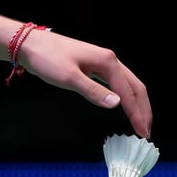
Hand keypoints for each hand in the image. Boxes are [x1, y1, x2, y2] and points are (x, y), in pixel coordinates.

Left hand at [17, 30, 152, 137]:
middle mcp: (110, 60)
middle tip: (146, 131)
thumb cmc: (47, 58)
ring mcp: (103, 63)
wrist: (30, 44)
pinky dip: (125, 96)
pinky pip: (118, 83)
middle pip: (136, 87)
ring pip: (129, 84)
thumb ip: (93, 91)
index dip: (137, 114)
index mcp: (107, 62)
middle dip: (143, 109)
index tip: (142, 132)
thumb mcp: (69, 78)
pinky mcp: (95, 66)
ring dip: (136, 103)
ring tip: (140, 121)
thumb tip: (117, 104)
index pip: (128, 92)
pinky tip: (124, 106)